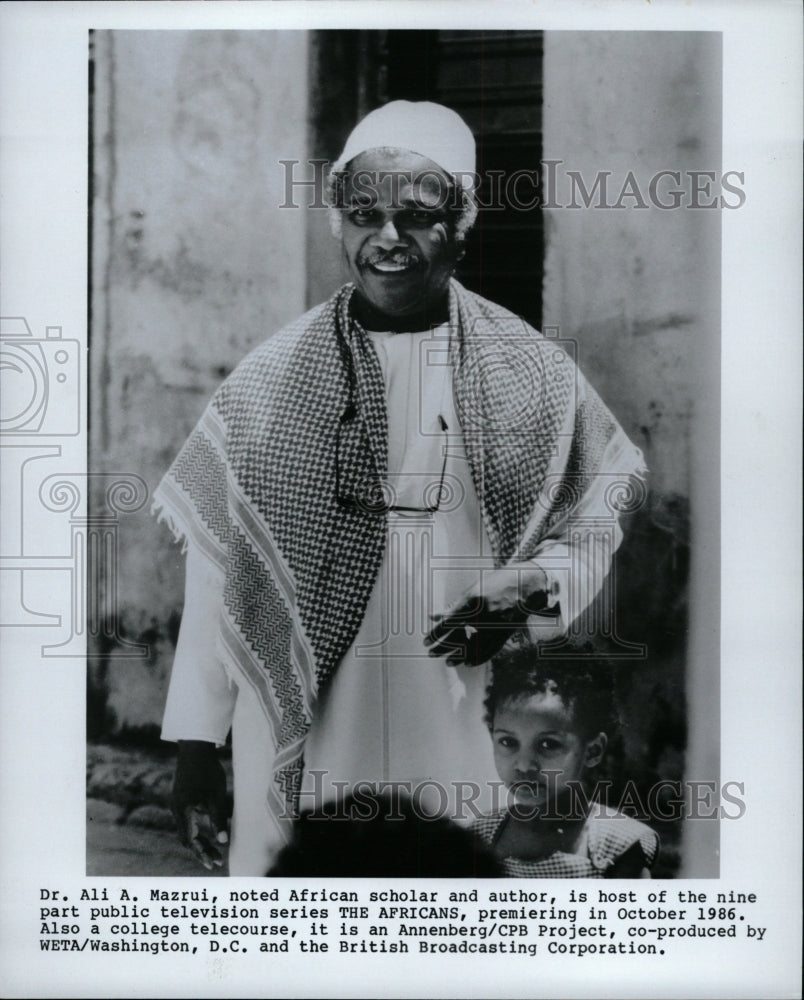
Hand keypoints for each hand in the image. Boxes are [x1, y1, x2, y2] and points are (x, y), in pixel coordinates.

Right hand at [172, 740, 229, 870]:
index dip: (202, 853)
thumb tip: (223, 841)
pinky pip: (187, 820)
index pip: (190, 839)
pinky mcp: (181, 799)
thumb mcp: (216, 795)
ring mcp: (177, 804)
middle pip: (186, 837)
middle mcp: (176, 809)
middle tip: (216, 862)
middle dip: (201, 850)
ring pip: (186, 829)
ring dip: (199, 841)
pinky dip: (196, 830)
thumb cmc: (208, 770)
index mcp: (183, 810)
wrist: (195, 748)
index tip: (213, 863)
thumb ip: (218, 819)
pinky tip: (208, 833)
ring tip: (214, 852)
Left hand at [424, 566, 551, 666]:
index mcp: (472, 601)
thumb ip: (454, 605)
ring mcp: (495, 626)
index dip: (435, 633)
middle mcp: (483, 615)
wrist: (527, 584)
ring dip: (458, 657)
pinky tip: (468, 663)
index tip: (425, 641)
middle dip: (442, 647)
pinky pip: (489, 650)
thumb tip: (433, 616)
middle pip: (457, 637)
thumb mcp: (473, 589)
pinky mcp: (505, 633)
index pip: (448, 622)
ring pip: (473, 647)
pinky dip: (478, 658)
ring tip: (447, 662)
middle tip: (430, 653)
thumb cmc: (496, 583)